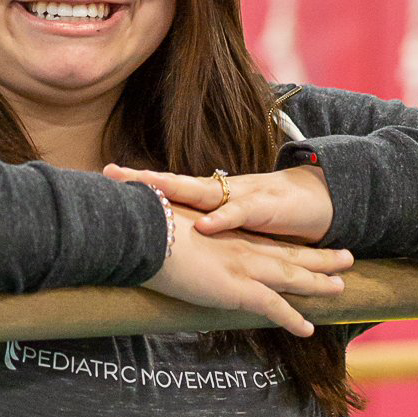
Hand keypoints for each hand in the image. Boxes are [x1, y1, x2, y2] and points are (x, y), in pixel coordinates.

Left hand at [103, 162, 334, 244]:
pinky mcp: (262, 208)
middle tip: (112, 173)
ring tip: (145, 186)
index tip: (104, 176)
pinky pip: (238, 214)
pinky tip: (204, 226)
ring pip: (200, 191)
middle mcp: (217, 191)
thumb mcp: (225, 225)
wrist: (313, 199)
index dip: (136, 183)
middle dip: (143, 179)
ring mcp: (238, 195)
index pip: (165, 188)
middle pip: (173, 183)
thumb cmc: (262, 216)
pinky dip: (221, 220)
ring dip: (174, 189)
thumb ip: (198, 231)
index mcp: (206, 197)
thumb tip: (165, 243)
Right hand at [135, 201, 352, 337]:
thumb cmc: (148, 225)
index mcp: (228, 232)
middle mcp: (242, 247)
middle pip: (290, 253)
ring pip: (293, 276)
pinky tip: (308, 329)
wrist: (145, 228)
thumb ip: (176, 238)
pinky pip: (274, 307)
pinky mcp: (237, 288)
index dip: (288, 243)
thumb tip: (165, 246)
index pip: (266, 240)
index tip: (306, 245)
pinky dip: (292, 318)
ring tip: (341, 287)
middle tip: (345, 259)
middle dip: (320, 258)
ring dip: (318, 283)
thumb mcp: (167, 228)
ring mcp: (244, 266)